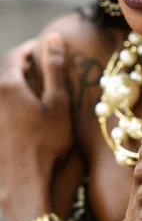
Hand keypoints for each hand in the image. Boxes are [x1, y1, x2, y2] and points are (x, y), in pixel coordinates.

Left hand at [0, 34, 72, 220]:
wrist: (24, 183)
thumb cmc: (46, 142)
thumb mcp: (57, 103)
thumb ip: (54, 68)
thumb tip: (53, 38)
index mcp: (8, 86)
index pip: (15, 56)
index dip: (30, 49)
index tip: (42, 47)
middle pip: (6, 74)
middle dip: (23, 67)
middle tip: (41, 69)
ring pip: (3, 93)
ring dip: (17, 87)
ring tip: (35, 93)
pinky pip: (2, 110)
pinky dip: (12, 105)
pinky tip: (26, 118)